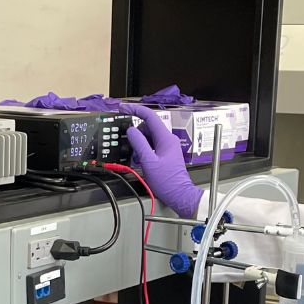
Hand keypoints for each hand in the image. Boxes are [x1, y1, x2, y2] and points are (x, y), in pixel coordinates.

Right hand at [117, 102, 202, 217]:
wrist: (179, 194)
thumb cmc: (167, 181)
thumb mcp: (148, 162)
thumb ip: (139, 144)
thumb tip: (130, 131)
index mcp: (165, 138)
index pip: (149, 116)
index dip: (135, 110)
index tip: (123, 108)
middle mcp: (168, 140)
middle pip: (148, 127)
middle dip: (136, 133)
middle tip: (128, 143)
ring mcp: (167, 146)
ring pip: (149, 137)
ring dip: (139, 143)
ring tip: (136, 156)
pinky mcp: (166, 154)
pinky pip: (152, 145)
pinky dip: (144, 150)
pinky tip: (140, 159)